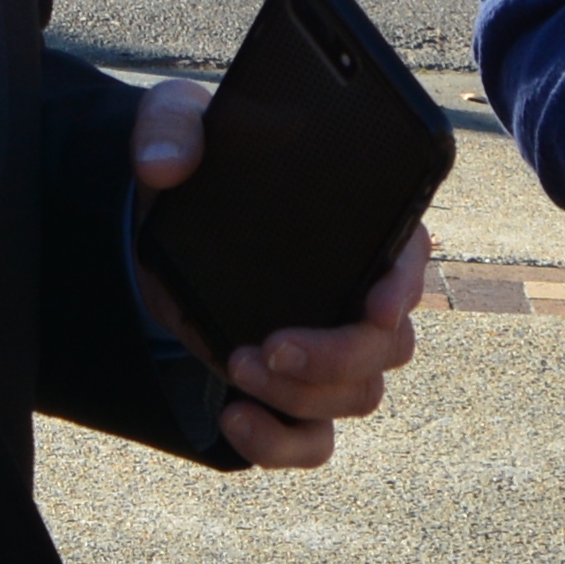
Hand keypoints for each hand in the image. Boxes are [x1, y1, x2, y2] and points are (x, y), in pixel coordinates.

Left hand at [125, 75, 429, 466]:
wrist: (154, 222)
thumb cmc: (194, 162)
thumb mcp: (173, 119)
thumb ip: (169, 126)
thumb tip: (164, 166)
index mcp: (354, 224)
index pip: (410, 256)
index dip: (406, 285)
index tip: (376, 305)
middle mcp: (354, 293)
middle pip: (391, 345)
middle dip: (336, 356)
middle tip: (268, 346)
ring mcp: (325, 348)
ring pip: (358, 395)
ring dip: (301, 395)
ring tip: (236, 362)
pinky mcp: (286, 389)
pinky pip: (312, 442)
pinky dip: (280, 444)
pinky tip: (234, 418)